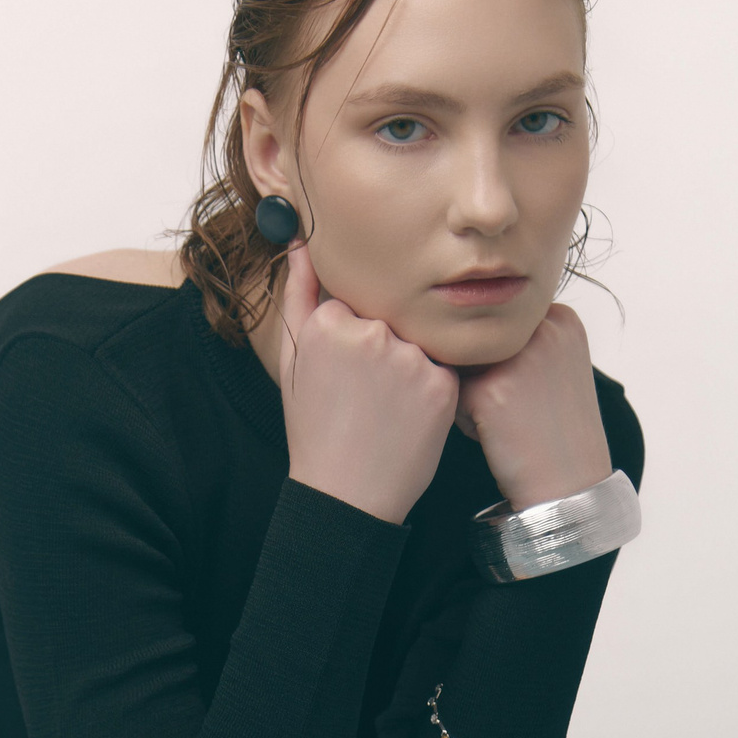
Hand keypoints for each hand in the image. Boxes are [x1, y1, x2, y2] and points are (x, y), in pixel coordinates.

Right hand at [278, 243, 459, 526]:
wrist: (347, 496)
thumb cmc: (315, 430)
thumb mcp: (294, 360)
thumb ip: (299, 294)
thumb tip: (300, 241)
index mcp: (329, 322)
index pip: (356, 303)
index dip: (353, 338)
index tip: (345, 374)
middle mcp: (371, 333)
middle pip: (390, 318)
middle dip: (382, 350)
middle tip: (365, 397)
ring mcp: (410, 358)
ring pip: (418, 341)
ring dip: (408, 367)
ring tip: (385, 410)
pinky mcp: (441, 384)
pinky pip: (442, 368)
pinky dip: (430, 389)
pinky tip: (407, 418)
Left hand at [454, 304, 612, 510]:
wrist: (569, 487)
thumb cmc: (557, 432)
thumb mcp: (557, 367)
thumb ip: (524, 339)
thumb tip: (464, 325)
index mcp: (561, 318)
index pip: (500, 325)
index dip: (504, 362)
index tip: (529, 393)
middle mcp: (542, 329)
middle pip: (479, 343)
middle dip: (486, 377)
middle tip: (518, 411)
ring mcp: (516, 358)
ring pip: (463, 367)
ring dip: (472, 396)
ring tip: (507, 421)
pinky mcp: (490, 390)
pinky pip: (452, 396)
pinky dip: (465, 421)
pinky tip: (496, 435)